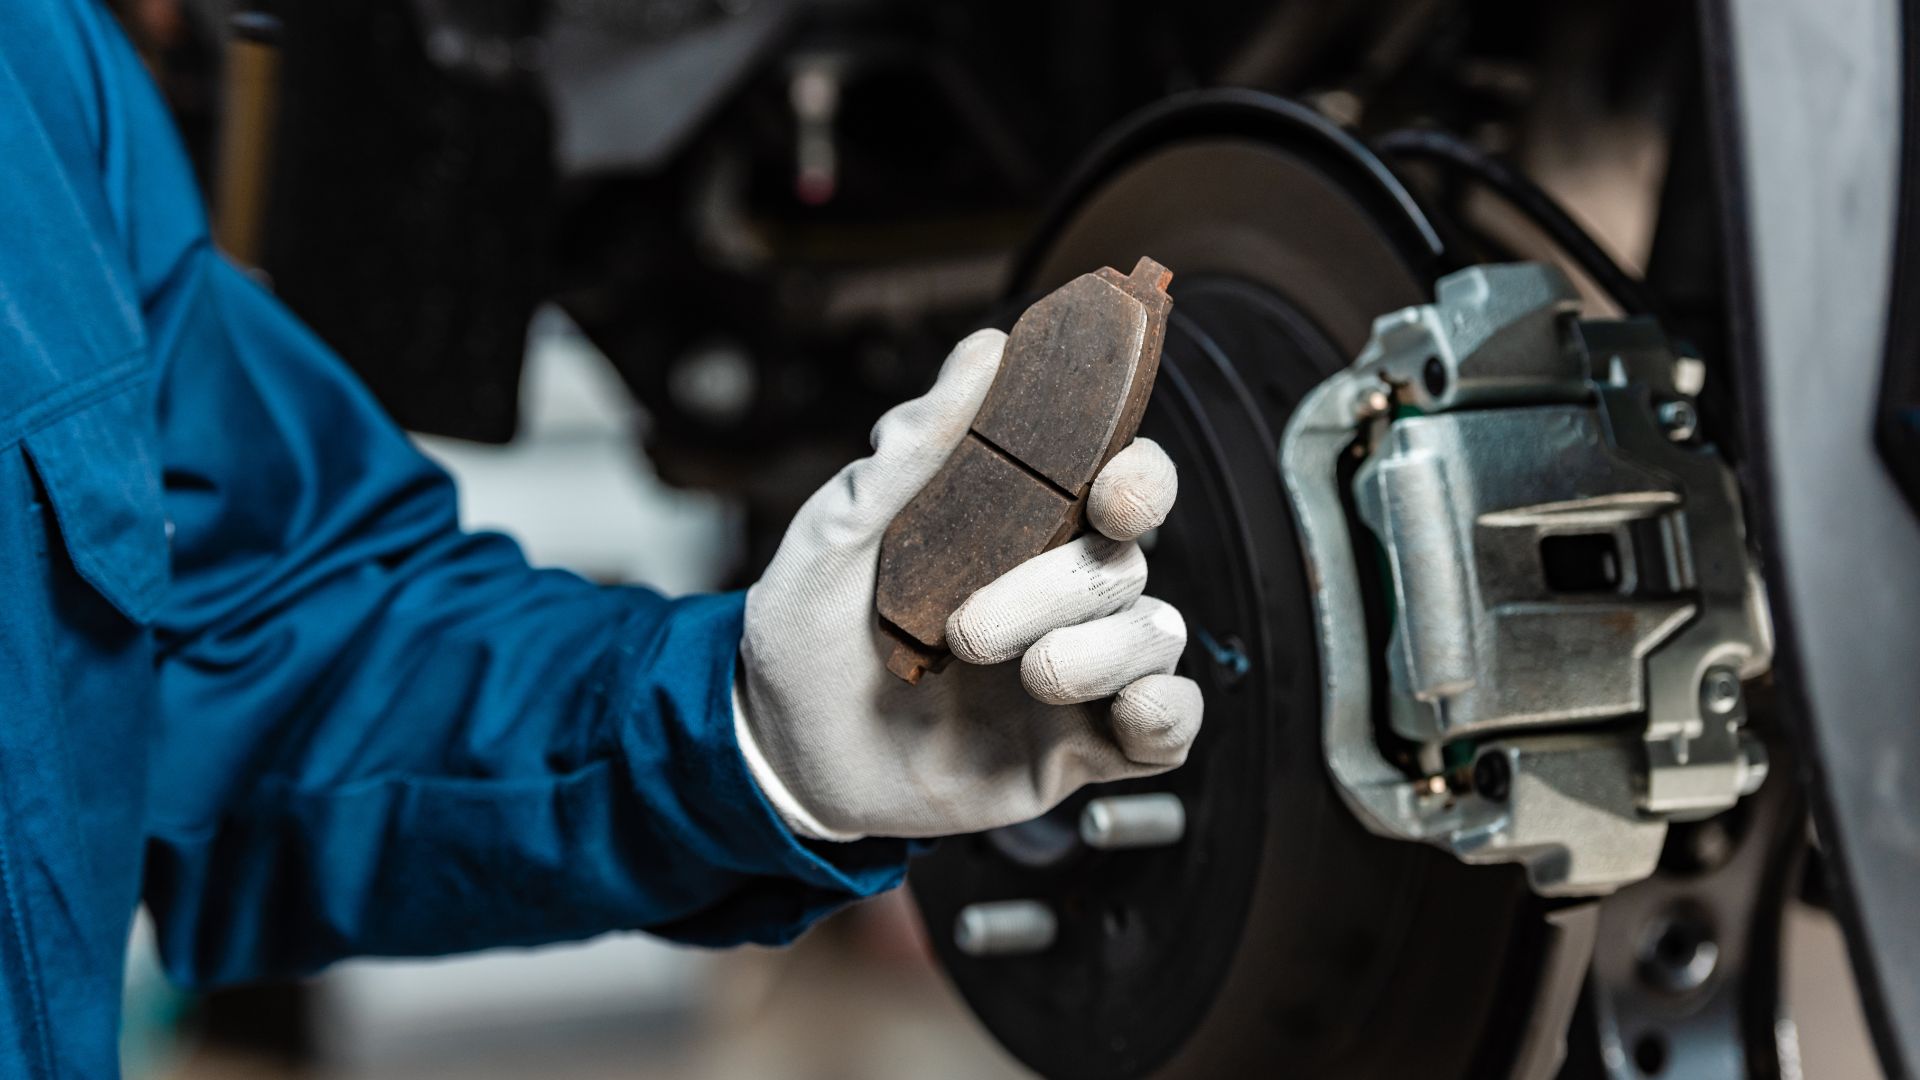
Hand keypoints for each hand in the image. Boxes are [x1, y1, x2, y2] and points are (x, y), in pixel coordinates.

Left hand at [734, 329, 1202, 839]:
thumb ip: (915, 448)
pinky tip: (1118, 716)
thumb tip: (984, 350)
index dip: (1140, 478)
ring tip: (1020, 676)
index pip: (1120, 482)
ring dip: (1095, 654)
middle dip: (1063, 589)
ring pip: (1155, 636)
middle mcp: (1059, 593)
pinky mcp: (1081, 747)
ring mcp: (1077, 670)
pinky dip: (1164, 715)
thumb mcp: (837, 534)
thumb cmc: (807, 633)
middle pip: (1129, 561)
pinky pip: (1170, 725)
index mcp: (1018, 530)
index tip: (1111, 495)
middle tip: (972, 629)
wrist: (780, 755)